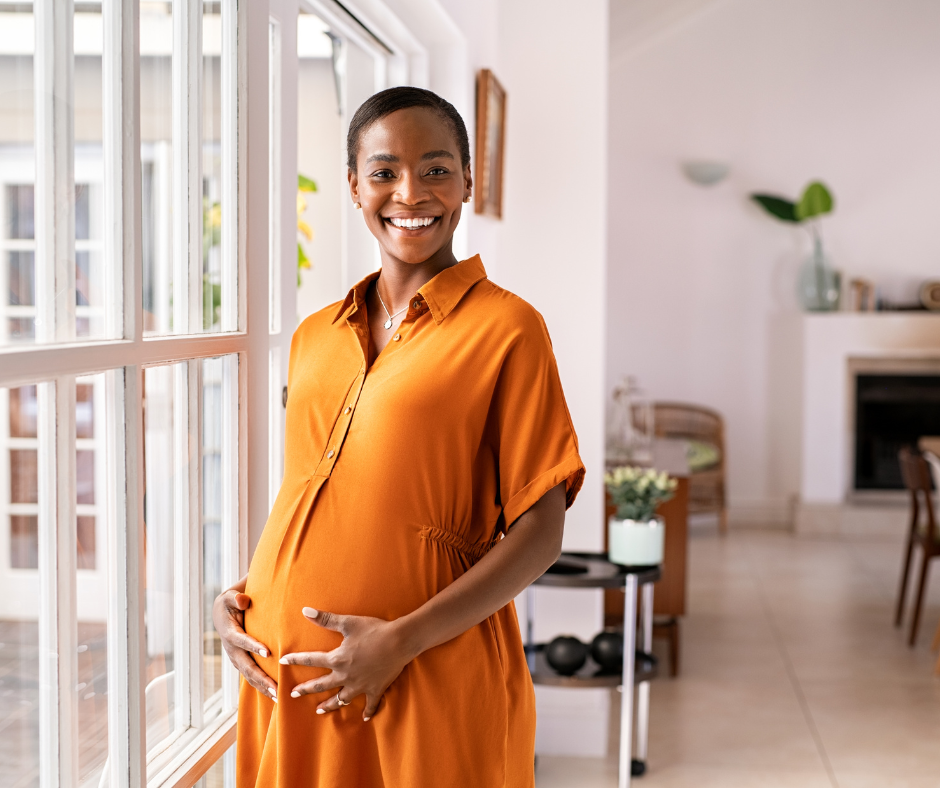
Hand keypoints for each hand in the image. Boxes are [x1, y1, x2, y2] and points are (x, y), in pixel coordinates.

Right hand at [212, 589, 277, 701]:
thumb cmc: (231, 603)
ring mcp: (236, 659)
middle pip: (247, 666)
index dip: (253, 646)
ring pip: (249, 676)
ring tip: (278, 697)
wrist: (222, 615)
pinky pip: (251, 677)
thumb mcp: (230, 597)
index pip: (242, 641)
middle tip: (276, 688)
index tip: (268, 652)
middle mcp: (232, 650)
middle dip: (261, 678)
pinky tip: (275, 696)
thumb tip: (243, 600)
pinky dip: (261, 687)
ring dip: (263, 687)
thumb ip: (236, 598)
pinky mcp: (241, 663)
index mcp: (230, 633)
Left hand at [279, 607, 413, 720]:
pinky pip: (371, 704)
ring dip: (330, 706)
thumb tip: (305, 611)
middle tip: (293, 695)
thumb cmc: (374, 630)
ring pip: (341, 699)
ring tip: (320, 711)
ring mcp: (360, 685)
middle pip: (321, 685)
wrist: (400, 641)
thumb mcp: (348, 622)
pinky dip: (368, 712)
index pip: (311, 660)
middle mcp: (345, 676)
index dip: (295, 660)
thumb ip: (326, 619)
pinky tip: (365, 719)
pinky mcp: (376, 689)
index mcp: (337, 659)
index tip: (282, 661)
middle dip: (306, 690)